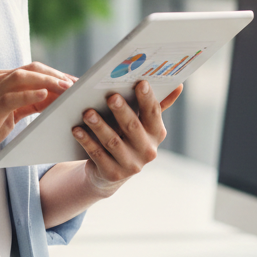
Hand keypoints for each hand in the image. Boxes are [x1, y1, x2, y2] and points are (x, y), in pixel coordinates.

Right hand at [0, 62, 72, 172]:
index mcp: (0, 83)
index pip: (33, 71)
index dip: (56, 75)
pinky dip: (29, 94)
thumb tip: (54, 101)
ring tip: (67, 88)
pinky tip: (45, 95)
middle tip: (77, 84)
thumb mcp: (7, 117)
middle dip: (56, 75)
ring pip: (23, 77)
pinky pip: (10, 97)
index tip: (77, 83)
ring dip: (48, 80)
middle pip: (31, 69)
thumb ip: (26, 106)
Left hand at [72, 80, 181, 194]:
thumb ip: (156, 105)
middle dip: (121, 111)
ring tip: (87, 112)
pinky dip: (86, 141)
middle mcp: (147, 150)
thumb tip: (179, 85)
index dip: (147, 98)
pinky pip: (97, 154)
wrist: (111, 172)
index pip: (154, 113)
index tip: (140, 82)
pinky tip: (76, 129)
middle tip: (110, 96)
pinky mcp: (112, 173)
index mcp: (157, 133)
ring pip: (112, 142)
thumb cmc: (128, 138)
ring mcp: (130, 165)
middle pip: (132, 127)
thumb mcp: (142, 124)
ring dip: (99, 126)